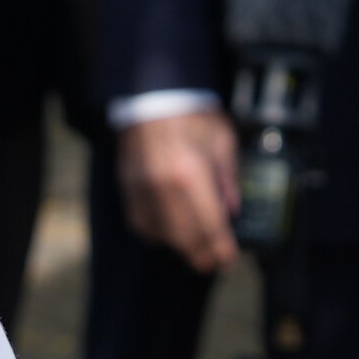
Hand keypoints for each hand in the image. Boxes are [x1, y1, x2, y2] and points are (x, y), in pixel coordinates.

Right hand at [120, 109, 243, 269]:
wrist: (153, 95)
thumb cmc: (191, 115)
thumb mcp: (223, 141)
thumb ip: (229, 179)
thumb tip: (232, 211)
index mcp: (191, 174)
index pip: (210, 226)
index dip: (222, 249)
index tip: (229, 259)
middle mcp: (163, 187)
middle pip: (185, 239)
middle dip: (203, 256)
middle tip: (215, 262)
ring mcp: (141, 189)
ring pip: (161, 235)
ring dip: (181, 246)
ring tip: (196, 247)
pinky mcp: (127, 188)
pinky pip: (141, 224)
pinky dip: (157, 233)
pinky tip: (170, 231)